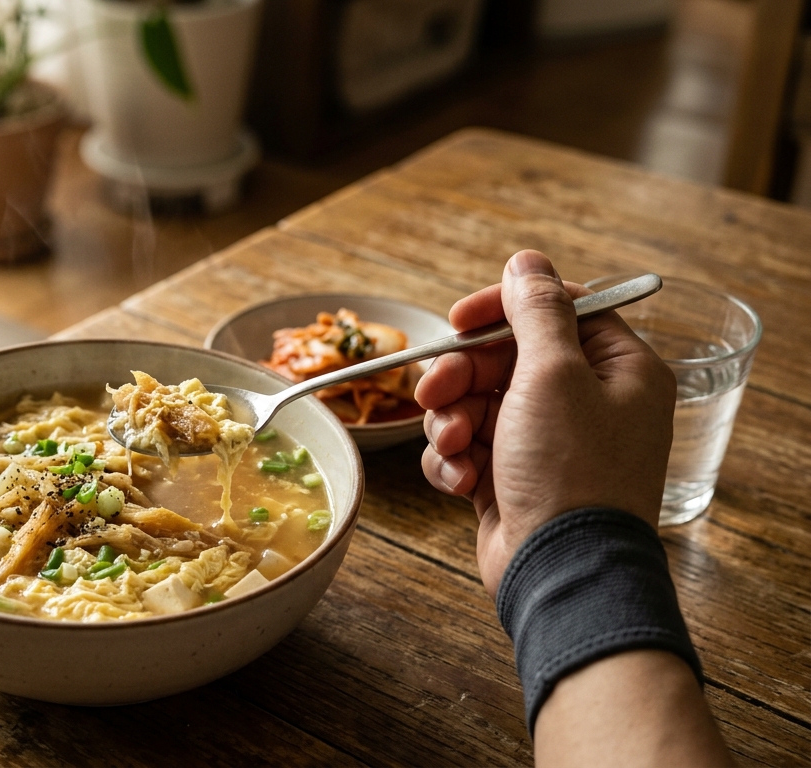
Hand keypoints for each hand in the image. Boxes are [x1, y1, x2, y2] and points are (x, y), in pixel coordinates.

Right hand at [415, 250, 675, 596]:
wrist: (561, 570)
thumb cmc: (570, 471)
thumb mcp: (553, 374)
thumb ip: (537, 310)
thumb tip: (528, 261)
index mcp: (617, 370)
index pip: (557, 312)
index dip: (502, 310)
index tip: (458, 320)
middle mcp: (587, 403)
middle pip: (504, 359)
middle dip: (461, 377)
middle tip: (434, 392)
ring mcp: (547, 445)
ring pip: (475, 404)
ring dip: (451, 421)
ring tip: (452, 446)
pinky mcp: (511, 480)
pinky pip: (467, 449)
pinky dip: (454, 461)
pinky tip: (461, 481)